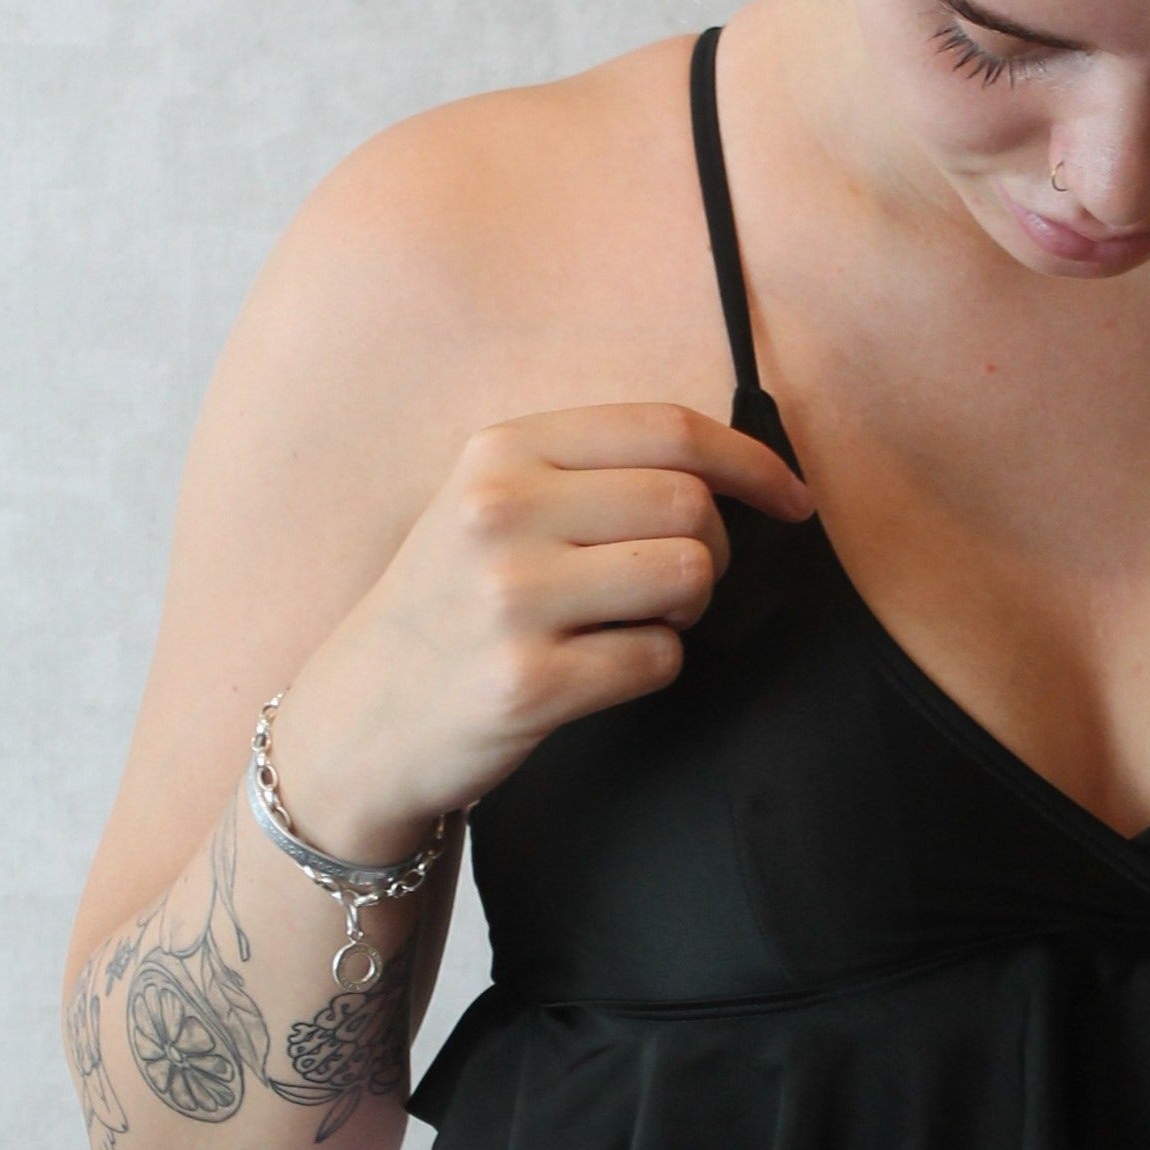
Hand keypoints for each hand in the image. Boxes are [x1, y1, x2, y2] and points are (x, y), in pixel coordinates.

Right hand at [267, 404, 812, 858]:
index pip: (668, 428)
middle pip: (691, 504)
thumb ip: (592, 473)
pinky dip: (654, 667)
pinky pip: (660, 658)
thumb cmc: (450, 609)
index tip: (792, 500)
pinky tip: (600, 672)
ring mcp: (510, 598)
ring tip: (636, 623)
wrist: (357, 721)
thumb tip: (737, 470)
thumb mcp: (492, 506)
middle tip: (681, 584)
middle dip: (714, 549)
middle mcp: (500, 512)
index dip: (753, 462)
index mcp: (502, 453)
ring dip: (688, 608)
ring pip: (687, 575)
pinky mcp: (528, 684)